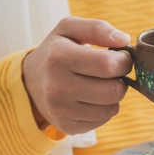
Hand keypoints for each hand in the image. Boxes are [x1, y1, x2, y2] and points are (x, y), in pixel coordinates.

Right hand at [22, 17, 132, 134]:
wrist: (30, 81)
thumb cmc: (56, 51)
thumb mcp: (69, 29)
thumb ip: (97, 28)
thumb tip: (123, 39)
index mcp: (59, 57)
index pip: (108, 65)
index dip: (123, 61)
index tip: (120, 58)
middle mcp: (57, 86)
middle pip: (114, 90)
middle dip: (121, 79)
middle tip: (111, 73)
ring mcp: (61, 110)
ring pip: (112, 108)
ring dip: (113, 95)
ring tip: (99, 84)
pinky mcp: (67, 127)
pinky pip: (104, 120)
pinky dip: (104, 109)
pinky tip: (91, 98)